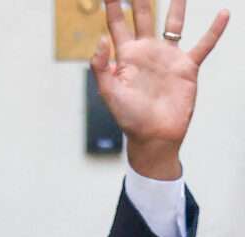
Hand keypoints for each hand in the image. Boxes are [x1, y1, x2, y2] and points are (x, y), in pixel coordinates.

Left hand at [91, 0, 228, 179]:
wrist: (154, 136)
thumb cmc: (128, 117)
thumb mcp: (109, 92)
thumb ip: (101, 66)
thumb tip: (100, 38)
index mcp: (125, 55)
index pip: (117, 24)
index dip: (113, 6)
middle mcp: (146, 51)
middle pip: (144, 16)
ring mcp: (167, 57)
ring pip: (173, 23)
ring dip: (176, 5)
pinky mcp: (187, 67)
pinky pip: (204, 45)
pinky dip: (214, 30)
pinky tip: (223, 13)